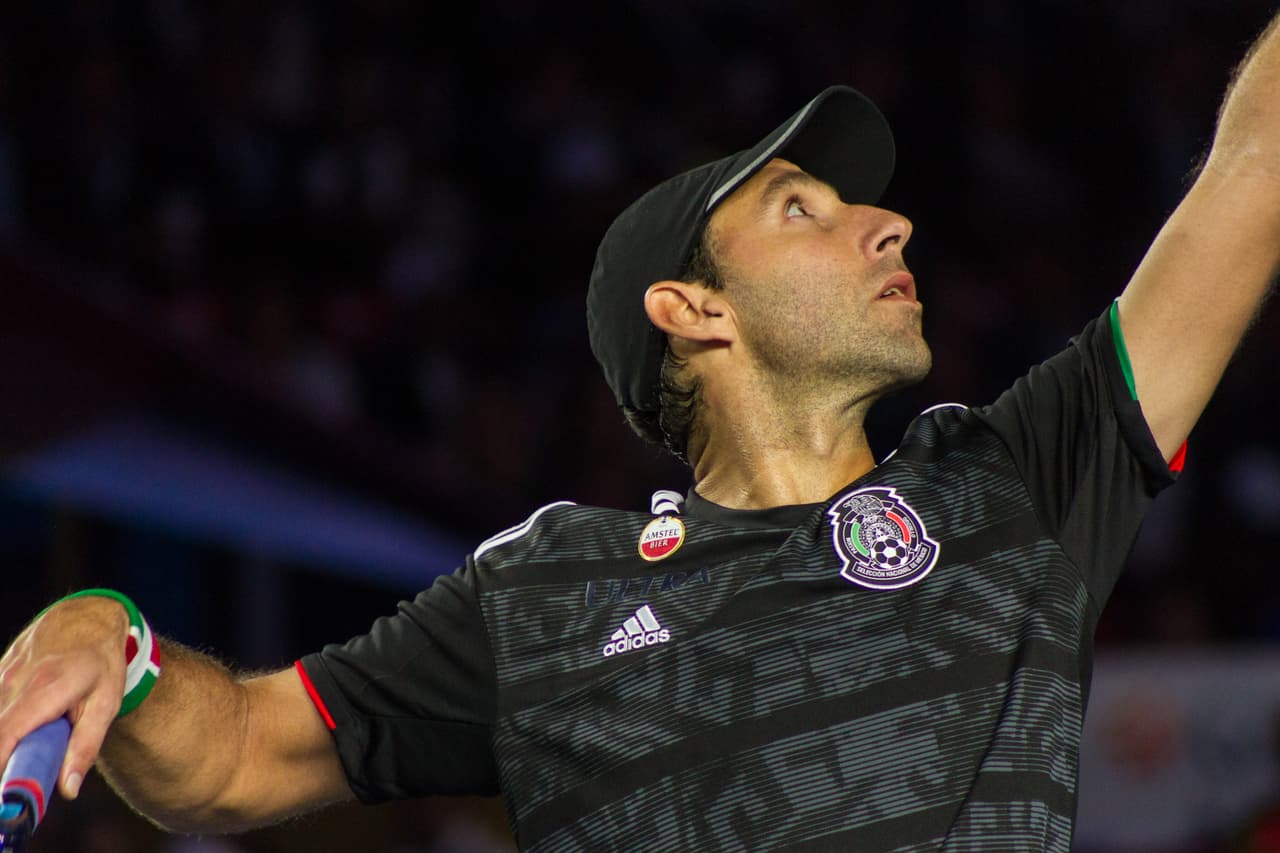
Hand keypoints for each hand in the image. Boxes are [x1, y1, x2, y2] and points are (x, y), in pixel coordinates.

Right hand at [0, 597, 130, 799]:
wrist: (88, 617)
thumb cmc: (101, 662)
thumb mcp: (106, 703)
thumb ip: (86, 746)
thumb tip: (68, 789)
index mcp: (46, 689)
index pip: (7, 734)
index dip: (0, 764)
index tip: (4, 793)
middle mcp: (16, 680)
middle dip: (6, 757)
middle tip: (22, 774)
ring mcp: (3, 674)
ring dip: (9, 737)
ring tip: (38, 737)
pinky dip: (7, 720)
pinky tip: (28, 720)